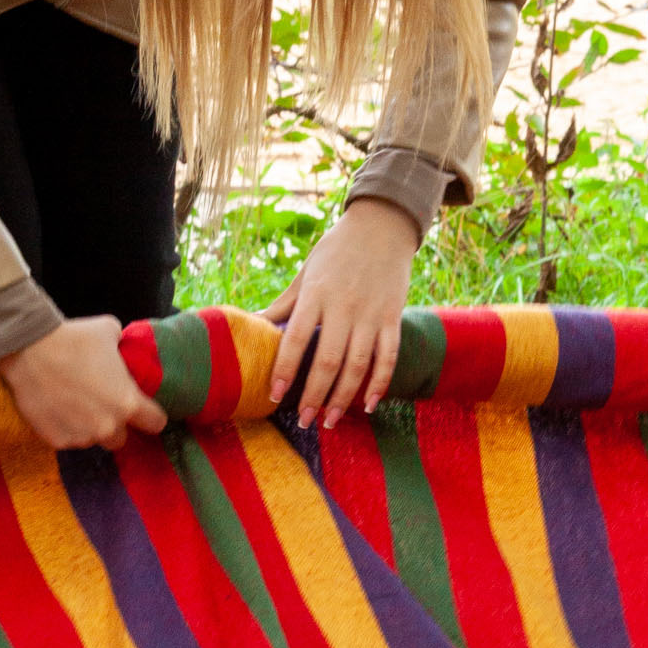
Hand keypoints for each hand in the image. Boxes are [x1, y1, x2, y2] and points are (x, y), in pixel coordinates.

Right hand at [0, 317, 168, 451]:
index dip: (150, 416)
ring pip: (92, 440)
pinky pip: (67, 439)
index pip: (155, 423)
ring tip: (73, 404)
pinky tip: (55, 408)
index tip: (143, 411)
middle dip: (114, 424)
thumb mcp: (109, 331)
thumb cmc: (74, 339)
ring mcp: (81, 437)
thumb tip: (119, 346)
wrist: (30, 350)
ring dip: (88, 427)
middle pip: (121, 438)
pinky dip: (64, 428)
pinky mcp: (56, 441)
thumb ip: (121, 345)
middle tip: (100, 404)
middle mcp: (108, 426)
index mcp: (128, 402)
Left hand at [266, 197, 418, 429]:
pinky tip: (367, 405)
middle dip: (313, 395)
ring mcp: (371, 313)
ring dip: (343, 397)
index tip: (274, 396)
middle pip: (327, 360)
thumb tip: (254, 326)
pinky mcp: (393, 316)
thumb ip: (285, 303)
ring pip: (357, 364)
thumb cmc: (336, 249)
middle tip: (303, 421)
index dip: (284, 370)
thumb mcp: (306, 271)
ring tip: (328, 420)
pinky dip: (379, 383)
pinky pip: (388, 357)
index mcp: (316, 294)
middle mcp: (344, 306)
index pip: (296, 339)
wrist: (382, 226)